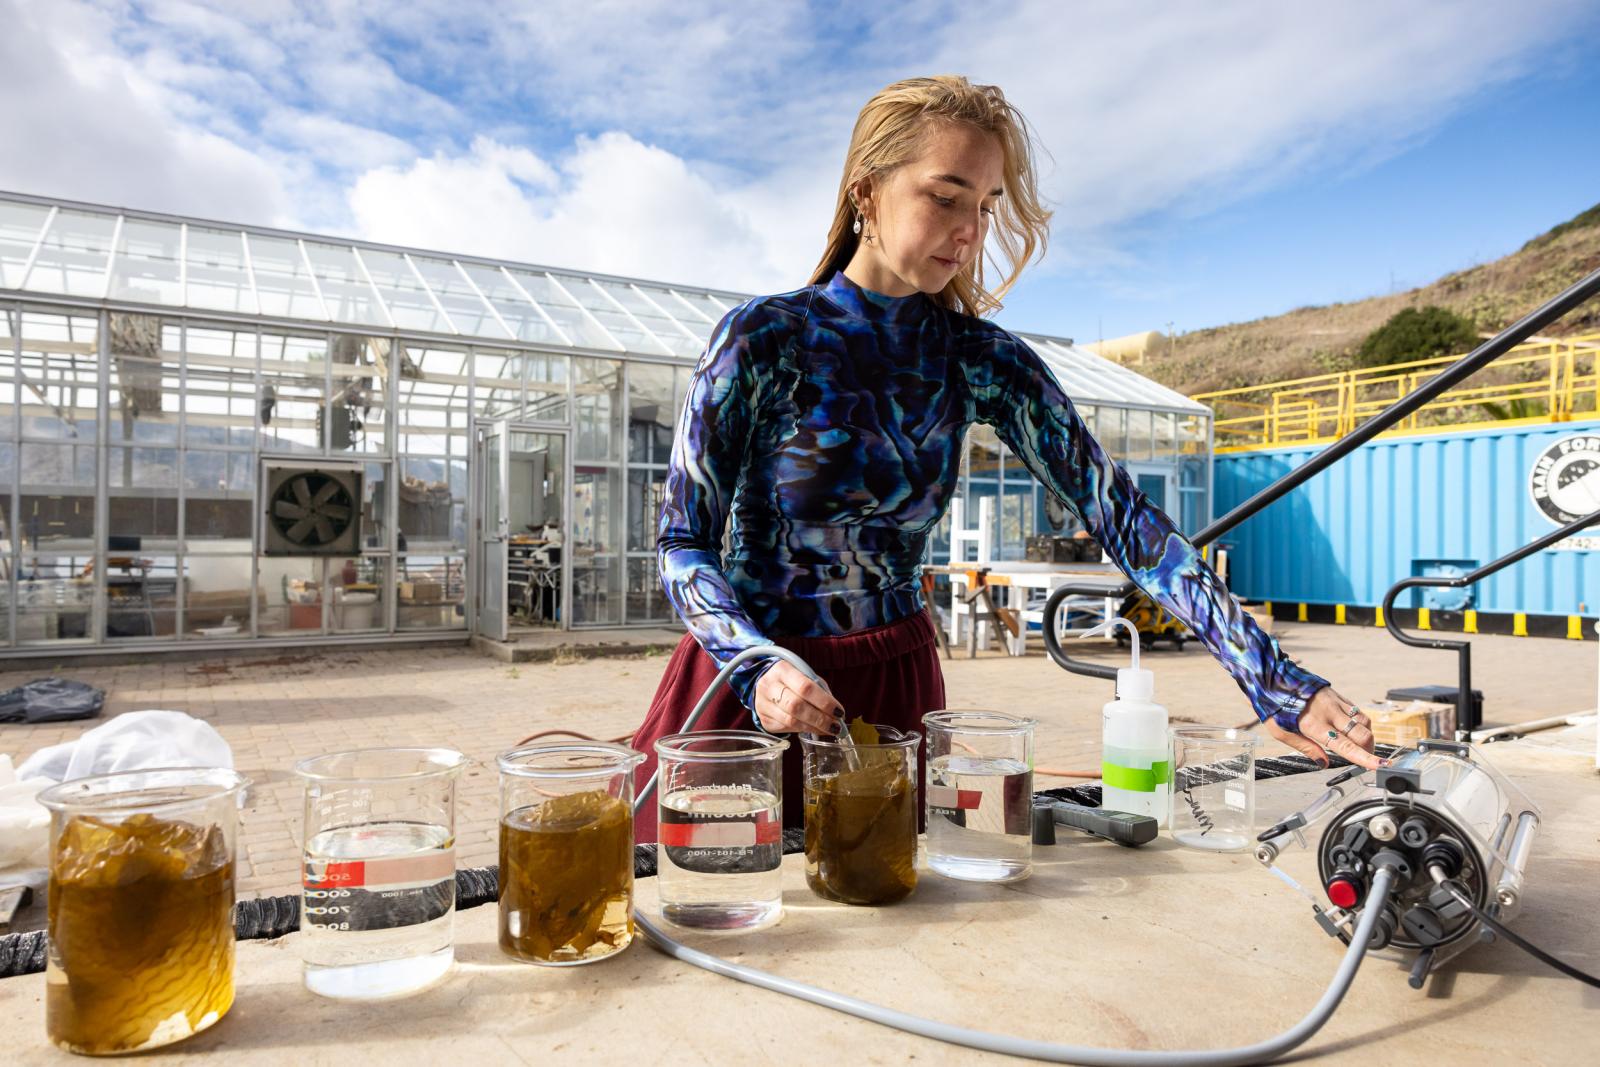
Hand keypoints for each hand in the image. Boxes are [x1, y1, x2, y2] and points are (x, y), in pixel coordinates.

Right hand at [754, 661, 843, 734]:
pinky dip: (802, 730)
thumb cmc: (792, 680)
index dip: (824, 702)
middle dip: (820, 719)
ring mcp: (763, 704)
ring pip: (790, 721)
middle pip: (796, 706)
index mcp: (782, 670)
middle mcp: (769, 686)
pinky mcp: (763, 719)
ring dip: (813, 728)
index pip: (805, 687)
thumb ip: (820, 691)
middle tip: (836, 726)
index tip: (839, 712)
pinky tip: (813, 729)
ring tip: (828, 730)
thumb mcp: (805, 676)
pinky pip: (785, 728)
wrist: (766, 683)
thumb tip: (837, 713)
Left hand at [1266, 687, 1383, 769]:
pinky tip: (1351, 729)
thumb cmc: (1273, 706)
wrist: (1270, 676)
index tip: (1380, 765)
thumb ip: (1305, 748)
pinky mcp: (1336, 694)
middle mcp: (1328, 712)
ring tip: (1358, 745)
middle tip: (1365, 758)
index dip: (1365, 758)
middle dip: (1369, 749)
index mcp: (1314, 725)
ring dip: (1366, 735)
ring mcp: (1334, 701)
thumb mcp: (1281, 733)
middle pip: (1362, 734)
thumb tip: (1324, 763)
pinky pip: (1356, 710)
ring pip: (1363, 721)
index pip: (1346, 746)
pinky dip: (1360, 723)